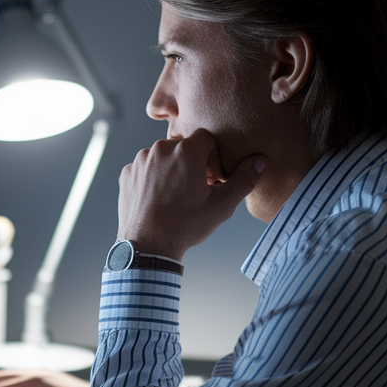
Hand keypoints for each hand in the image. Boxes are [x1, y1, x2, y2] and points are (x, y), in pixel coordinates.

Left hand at [117, 128, 264, 259]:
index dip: (214, 158)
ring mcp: (140, 160)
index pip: (207, 139)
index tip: (212, 179)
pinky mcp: (128, 173)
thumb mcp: (222, 205)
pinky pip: (146, 168)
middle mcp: (160, 149)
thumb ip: (244, 180)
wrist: (148, 246)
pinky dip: (154, 178)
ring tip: (177, 196)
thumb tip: (259, 161)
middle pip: (185, 147)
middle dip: (194, 163)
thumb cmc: (185, 226)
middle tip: (197, 190)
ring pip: (164, 157)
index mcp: (186, 150)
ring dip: (173, 169)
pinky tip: (159, 199)